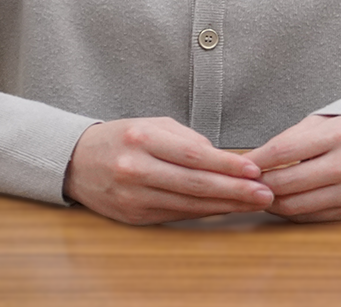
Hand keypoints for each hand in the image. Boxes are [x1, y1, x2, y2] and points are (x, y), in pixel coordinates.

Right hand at [63, 117, 273, 224]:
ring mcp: (134, 195)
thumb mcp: (152, 124)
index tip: (254, 170)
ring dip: (225, 205)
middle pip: (195, 183)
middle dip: (235, 190)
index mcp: (142, 138)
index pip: (194, 155)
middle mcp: (136, 168)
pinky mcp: (134, 216)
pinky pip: (177, 214)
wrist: (76, 162)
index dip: (228, 165)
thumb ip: (187, 139)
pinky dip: (204, 212)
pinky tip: (224, 209)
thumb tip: (222, 158)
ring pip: (189, 204)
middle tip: (264, 193)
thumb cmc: (121, 138)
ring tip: (252, 203)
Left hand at [242, 114, 340, 222]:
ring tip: (259, 193)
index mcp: (338, 135)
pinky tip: (280, 201)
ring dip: (270, 201)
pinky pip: (309, 216)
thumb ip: (287, 140)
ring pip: (294, 205)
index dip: (255, 161)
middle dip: (258, 184)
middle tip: (245, 182)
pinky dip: (289, 211)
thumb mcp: (319, 124)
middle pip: (286, 182)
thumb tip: (250, 163)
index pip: (282, 151)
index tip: (240, 165)